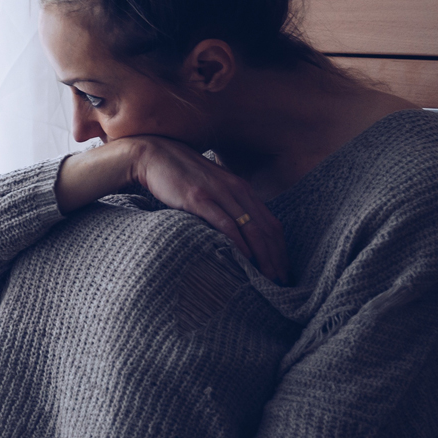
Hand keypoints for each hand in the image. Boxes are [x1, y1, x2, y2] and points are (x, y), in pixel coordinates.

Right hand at [58, 136, 287, 282]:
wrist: (154, 155)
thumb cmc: (180, 176)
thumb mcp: (211, 189)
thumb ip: (225, 205)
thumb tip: (235, 231)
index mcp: (242, 189)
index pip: (272, 223)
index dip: (281, 249)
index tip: (283, 270)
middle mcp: (237, 190)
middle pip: (267, 229)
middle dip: (277, 258)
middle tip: (280, 282)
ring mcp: (219, 194)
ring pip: (252, 229)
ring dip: (263, 256)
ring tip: (267, 277)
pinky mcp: (200, 199)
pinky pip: (226, 224)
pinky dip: (239, 243)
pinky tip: (245, 259)